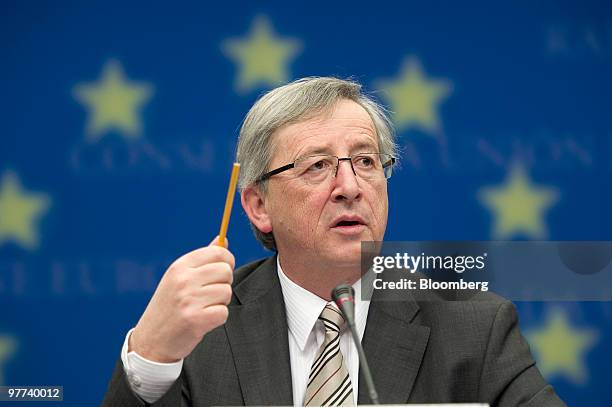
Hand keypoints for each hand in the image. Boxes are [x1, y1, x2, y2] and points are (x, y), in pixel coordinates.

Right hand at [129, 236, 233, 362]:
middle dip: (224, 283)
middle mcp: (184, 280)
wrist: (151, 340)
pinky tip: (203, 320)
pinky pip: (223, 312)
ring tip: (203, 307)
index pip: (218, 252)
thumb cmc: (169, 307)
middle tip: (209, 294)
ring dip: (220, 302)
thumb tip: (222, 240)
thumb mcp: (179, 278)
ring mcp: (189, 299)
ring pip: (227, 292)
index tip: (221, 272)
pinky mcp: (196, 319)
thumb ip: (202, 259)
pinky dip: (217, 318)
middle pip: (226, 271)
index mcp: (180, 266)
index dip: (227, 261)